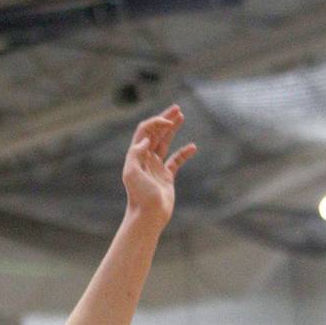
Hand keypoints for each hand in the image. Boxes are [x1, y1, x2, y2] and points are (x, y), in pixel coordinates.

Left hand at [122, 105, 195, 226]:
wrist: (148, 216)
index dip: (155, 122)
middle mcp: (145, 159)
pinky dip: (184, 153)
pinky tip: (193, 146)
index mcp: (136, 156)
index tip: (168, 121)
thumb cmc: (140, 197)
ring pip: (165, 143)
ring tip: (182, 116)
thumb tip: (146, 139)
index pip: (145, 131)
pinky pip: (176, 161)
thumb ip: (136, 154)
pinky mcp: (166, 177)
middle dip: (165, 119)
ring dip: (172, 129)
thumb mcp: (132, 174)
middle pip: (155, 133)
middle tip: (177, 108)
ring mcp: (155, 167)